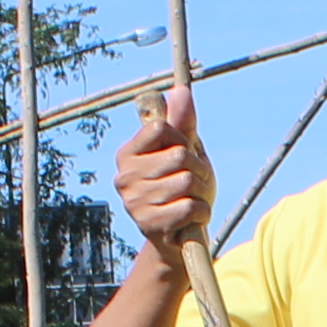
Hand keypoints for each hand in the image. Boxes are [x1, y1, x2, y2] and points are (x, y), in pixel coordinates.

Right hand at [113, 85, 214, 253]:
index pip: (160, 128)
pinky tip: (193, 217)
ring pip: (187, 182)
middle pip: (179, 155)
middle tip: (194, 182)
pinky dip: (202, 211)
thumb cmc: (182, 188)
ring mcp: (134, 202)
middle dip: (198, 169)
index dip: (182, 139)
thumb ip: (183, 124)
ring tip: (192, 200)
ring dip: (202, 192)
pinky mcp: (149, 224)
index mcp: (128, 154)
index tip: (184, 153)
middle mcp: (124, 176)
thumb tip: (181, 90)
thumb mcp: (185, 152)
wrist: (180, 237)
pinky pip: (190, 207)